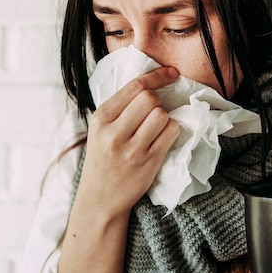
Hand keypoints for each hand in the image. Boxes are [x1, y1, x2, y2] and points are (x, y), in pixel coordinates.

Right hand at [78, 66, 179, 218]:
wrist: (99, 199)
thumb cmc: (103, 159)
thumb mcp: (100, 129)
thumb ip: (120, 107)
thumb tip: (151, 81)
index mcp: (101, 118)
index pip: (134, 86)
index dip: (157, 76)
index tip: (171, 73)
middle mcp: (114, 133)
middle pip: (149, 98)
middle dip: (157, 101)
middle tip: (153, 112)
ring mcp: (132, 149)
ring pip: (162, 115)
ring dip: (164, 118)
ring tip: (154, 129)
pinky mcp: (148, 162)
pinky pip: (171, 133)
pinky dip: (171, 131)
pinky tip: (161, 139)